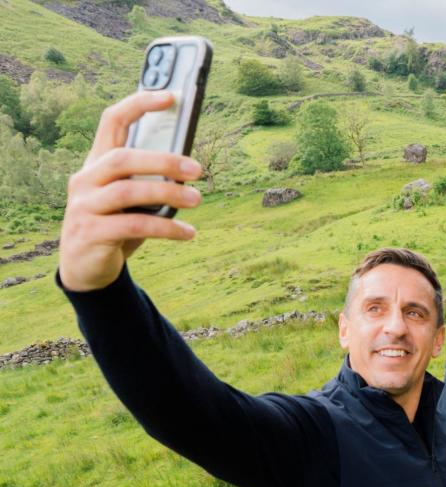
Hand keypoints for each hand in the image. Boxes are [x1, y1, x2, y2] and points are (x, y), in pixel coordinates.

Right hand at [59, 91, 202, 291]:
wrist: (85, 268)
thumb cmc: (115, 225)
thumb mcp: (130, 200)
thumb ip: (147, 180)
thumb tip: (189, 164)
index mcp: (96, 163)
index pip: (111, 122)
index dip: (139, 105)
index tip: (170, 96)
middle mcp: (84, 179)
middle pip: (123, 158)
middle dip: (163, 160)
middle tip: (197, 169)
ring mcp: (83, 206)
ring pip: (128, 192)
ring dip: (168, 194)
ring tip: (199, 199)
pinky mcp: (91, 233)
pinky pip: (134, 226)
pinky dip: (167, 228)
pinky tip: (189, 233)